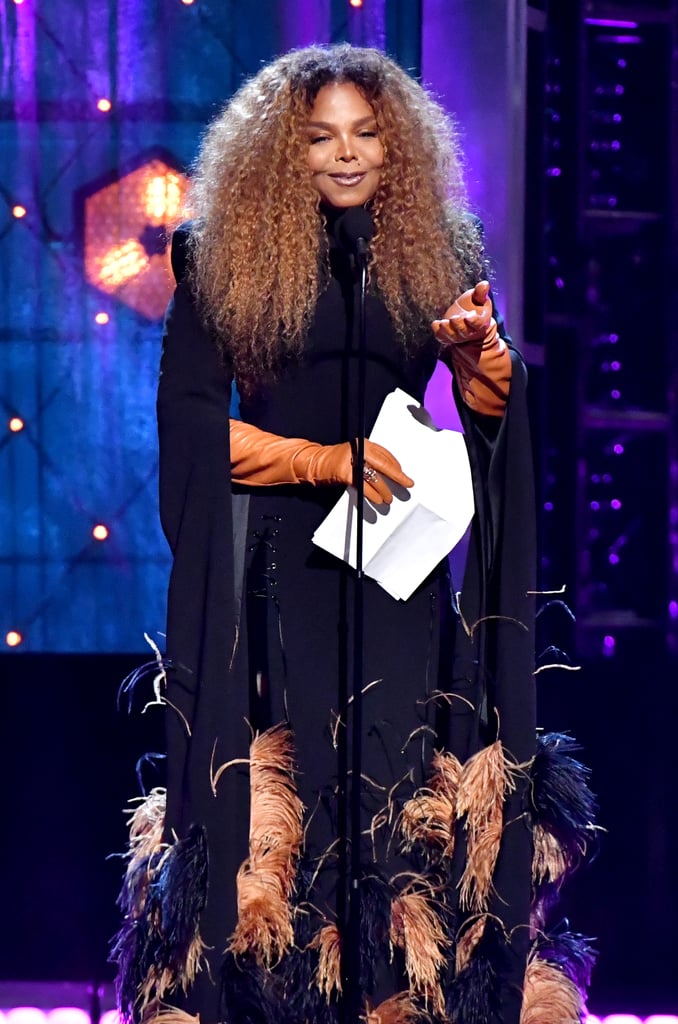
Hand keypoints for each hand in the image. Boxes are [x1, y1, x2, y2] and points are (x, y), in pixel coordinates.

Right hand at [298, 438, 413, 504]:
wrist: (315, 462)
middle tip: (407, 483)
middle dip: (397, 476)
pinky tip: (377, 500)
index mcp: (364, 444)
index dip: (396, 466)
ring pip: (374, 477)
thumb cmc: (335, 461)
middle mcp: (359, 449)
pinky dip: (372, 495)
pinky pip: (364, 486)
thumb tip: (391, 471)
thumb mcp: (356, 456)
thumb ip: (371, 461)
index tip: (403, 474)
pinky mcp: (345, 473)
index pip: (385, 454)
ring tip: (389, 498)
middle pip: (383, 464)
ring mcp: (352, 461)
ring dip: (384, 490)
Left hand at [431, 280, 494, 346]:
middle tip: (453, 318)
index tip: (468, 317)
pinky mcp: (448, 337)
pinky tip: (435, 324)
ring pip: (453, 336)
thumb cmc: (476, 306)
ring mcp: (458, 336)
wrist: (469, 322)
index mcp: (481, 322)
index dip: (473, 321)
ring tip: (442, 323)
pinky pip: (442, 337)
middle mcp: (470, 332)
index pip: (478, 324)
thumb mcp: (480, 299)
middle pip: (464, 331)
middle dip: (458, 325)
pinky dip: (438, 332)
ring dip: (447, 330)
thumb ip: (481, 293)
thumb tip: (485, 283)